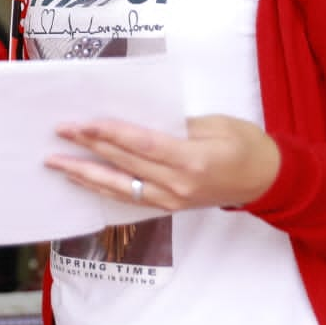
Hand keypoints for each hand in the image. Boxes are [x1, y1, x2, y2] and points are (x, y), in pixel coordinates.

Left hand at [45, 115, 281, 210]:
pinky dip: (103, 189)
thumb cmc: (246, 145)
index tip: (83, 123)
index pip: (140, 145)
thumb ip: (175, 123)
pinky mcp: (169, 207)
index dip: (109, 133)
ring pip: (119, 188)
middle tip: (60, 133)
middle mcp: (177, 185)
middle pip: (124, 164)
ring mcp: (171, 200)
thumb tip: (137, 117)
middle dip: (88, 147)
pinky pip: (129, 199)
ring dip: (86, 174)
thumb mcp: (214, 124)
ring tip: (57, 164)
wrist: (268, 181)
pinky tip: (83, 180)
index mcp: (192, 160)